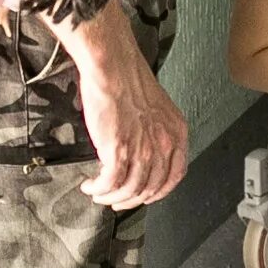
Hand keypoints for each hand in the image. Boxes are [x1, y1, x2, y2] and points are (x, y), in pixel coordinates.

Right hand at [77, 15, 188, 209]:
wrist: (112, 66)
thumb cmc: (128, 78)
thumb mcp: (155, 108)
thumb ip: (154, 131)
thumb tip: (142, 151)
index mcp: (176, 132)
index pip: (174, 175)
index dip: (158, 192)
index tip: (144, 195)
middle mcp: (163, 143)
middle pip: (151, 188)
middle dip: (131, 199)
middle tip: (116, 201)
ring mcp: (142, 148)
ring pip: (130, 189)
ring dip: (112, 197)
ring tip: (99, 194)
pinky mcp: (119, 149)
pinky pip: (110, 182)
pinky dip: (99, 189)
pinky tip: (91, 186)